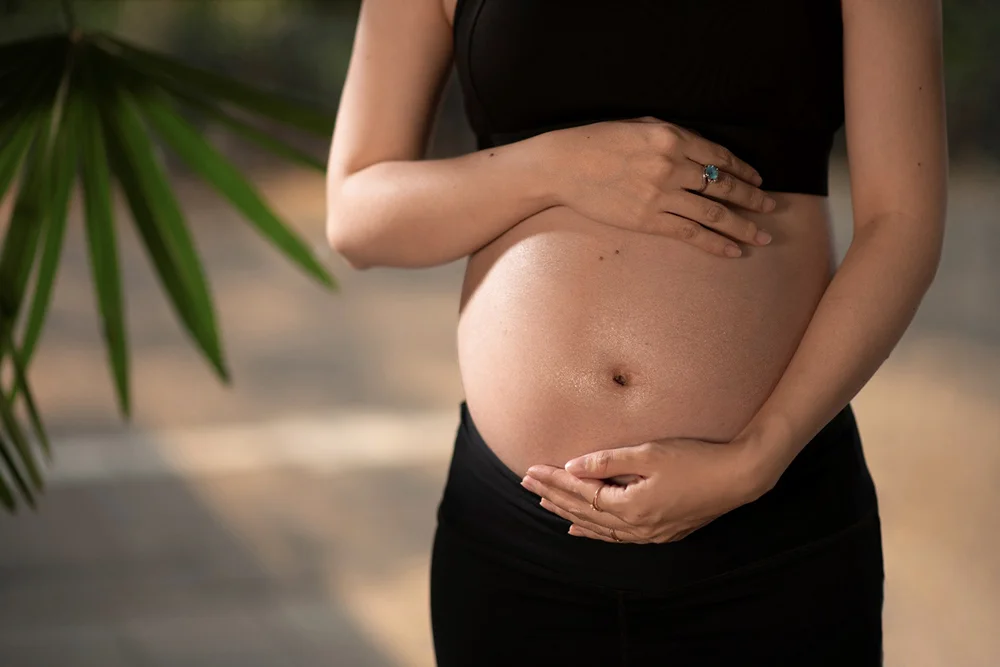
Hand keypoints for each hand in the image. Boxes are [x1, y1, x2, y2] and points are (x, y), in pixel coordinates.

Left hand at [520, 435, 776, 543]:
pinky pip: (615, 536)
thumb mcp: (649, 454)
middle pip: (584, 511)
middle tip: (527, 483)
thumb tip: (572, 466)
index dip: (554, 480)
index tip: (531, 469)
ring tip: (545, 502)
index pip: (581, 493)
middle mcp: (636, 526)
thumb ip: (608, 462)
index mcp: (630, 506)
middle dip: (554, 495)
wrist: (737, 478)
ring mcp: (648, 532)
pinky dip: (593, 531)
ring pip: (597, 527)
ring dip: (569, 513)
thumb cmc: (695, 460)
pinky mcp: (660, 531)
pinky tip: (579, 528)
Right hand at [545, 116, 776, 257]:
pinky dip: (715, 244)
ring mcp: (662, 195)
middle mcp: (673, 166)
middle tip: (771, 209)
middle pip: (724, 186)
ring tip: (762, 237)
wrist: (564, 165)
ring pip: (714, 213)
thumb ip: (672, 136)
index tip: (758, 181)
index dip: (744, 171)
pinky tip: (733, 251)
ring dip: (743, 226)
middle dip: (752, 199)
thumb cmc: (598, 141)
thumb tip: (699, 150)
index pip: (721, 157)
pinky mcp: (648, 220)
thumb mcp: (639, 126)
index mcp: (674, 138)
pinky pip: (690, 233)